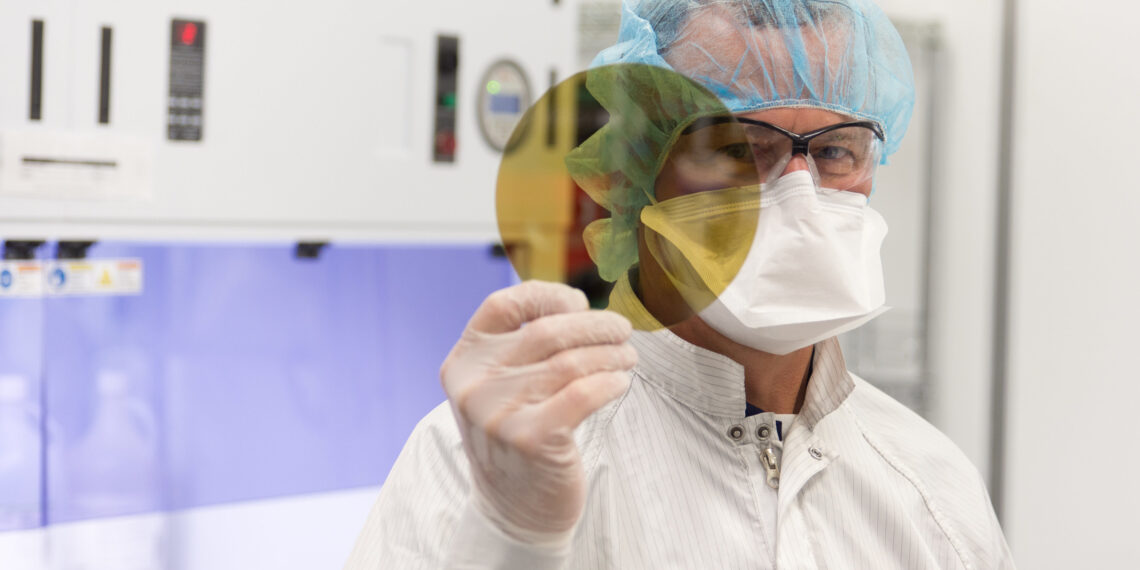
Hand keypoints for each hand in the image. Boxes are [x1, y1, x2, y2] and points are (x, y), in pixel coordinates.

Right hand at [441, 281, 636, 542]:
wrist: (513, 509)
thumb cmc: (518, 435)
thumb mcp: (500, 386)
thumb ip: (522, 347)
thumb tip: (580, 306)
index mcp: (463, 361)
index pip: (503, 305)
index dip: (547, 296)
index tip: (578, 303)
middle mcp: (473, 384)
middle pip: (547, 331)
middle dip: (595, 325)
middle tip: (621, 330)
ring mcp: (498, 413)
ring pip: (571, 362)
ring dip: (610, 354)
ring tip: (627, 357)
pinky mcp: (528, 438)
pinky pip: (583, 393)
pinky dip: (610, 382)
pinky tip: (620, 383)